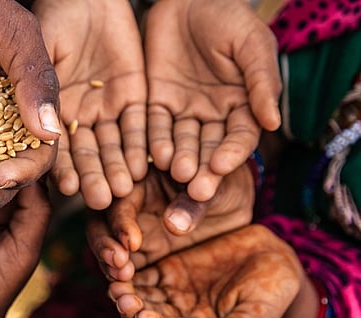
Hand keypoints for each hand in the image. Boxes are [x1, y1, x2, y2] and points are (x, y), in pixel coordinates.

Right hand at [33, 0, 147, 209]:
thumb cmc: (50, 16)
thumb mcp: (36, 47)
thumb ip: (38, 86)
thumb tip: (44, 131)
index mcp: (44, 109)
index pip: (52, 145)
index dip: (60, 167)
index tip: (69, 189)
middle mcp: (75, 115)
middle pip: (86, 152)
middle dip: (94, 176)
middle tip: (103, 201)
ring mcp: (104, 107)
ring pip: (113, 144)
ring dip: (118, 166)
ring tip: (126, 189)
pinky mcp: (133, 96)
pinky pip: (140, 124)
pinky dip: (143, 143)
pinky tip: (147, 164)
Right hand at [87, 162, 253, 280]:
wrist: (234, 201)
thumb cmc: (222, 183)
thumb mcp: (215, 188)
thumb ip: (193, 204)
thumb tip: (173, 226)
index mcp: (141, 181)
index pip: (121, 201)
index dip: (121, 222)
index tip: (132, 243)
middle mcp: (129, 207)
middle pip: (100, 225)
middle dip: (104, 245)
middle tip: (118, 265)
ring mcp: (133, 232)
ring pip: (107, 248)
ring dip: (109, 264)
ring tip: (122, 280)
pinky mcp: (142, 255)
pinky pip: (125, 268)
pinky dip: (124, 281)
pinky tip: (129, 293)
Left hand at [108, 224, 302, 317]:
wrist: (275, 260)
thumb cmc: (273, 296)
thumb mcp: (256, 317)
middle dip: (133, 311)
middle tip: (121, 299)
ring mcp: (168, 295)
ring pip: (142, 296)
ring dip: (127, 291)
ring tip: (116, 282)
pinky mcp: (164, 271)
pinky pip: (143, 271)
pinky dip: (130, 269)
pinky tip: (119, 261)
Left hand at [145, 0, 280, 200]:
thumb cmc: (229, 18)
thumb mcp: (251, 45)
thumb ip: (261, 83)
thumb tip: (274, 123)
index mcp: (242, 106)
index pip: (239, 137)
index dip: (231, 153)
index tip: (221, 166)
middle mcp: (212, 116)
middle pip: (208, 149)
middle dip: (203, 169)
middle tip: (196, 190)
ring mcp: (183, 113)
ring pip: (181, 142)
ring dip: (178, 159)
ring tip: (175, 173)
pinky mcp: (155, 104)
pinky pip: (154, 127)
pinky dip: (154, 142)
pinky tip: (153, 156)